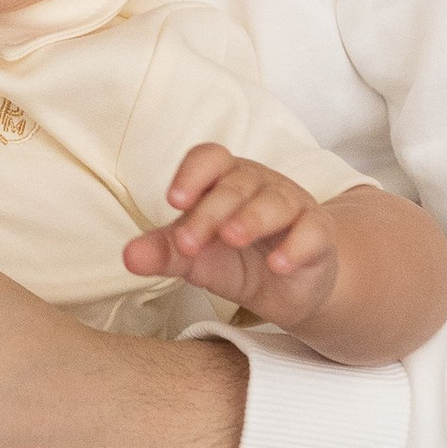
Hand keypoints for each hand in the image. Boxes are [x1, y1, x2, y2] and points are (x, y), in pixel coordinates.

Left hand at [123, 151, 337, 331]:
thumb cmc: (238, 260)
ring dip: (251, 218)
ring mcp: (292, 206)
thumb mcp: (196, 259)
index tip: (173, 202)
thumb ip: (165, 253)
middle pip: (235, 184)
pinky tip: (279, 264)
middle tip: (188, 244)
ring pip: (274, 201)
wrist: (291, 288)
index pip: (209, 158)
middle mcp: (259, 185)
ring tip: (231, 238)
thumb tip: (128, 257)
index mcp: (224, 180)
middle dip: (209, 212)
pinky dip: (296, 245)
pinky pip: (312, 231)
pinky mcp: (318, 234)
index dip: (191, 174)